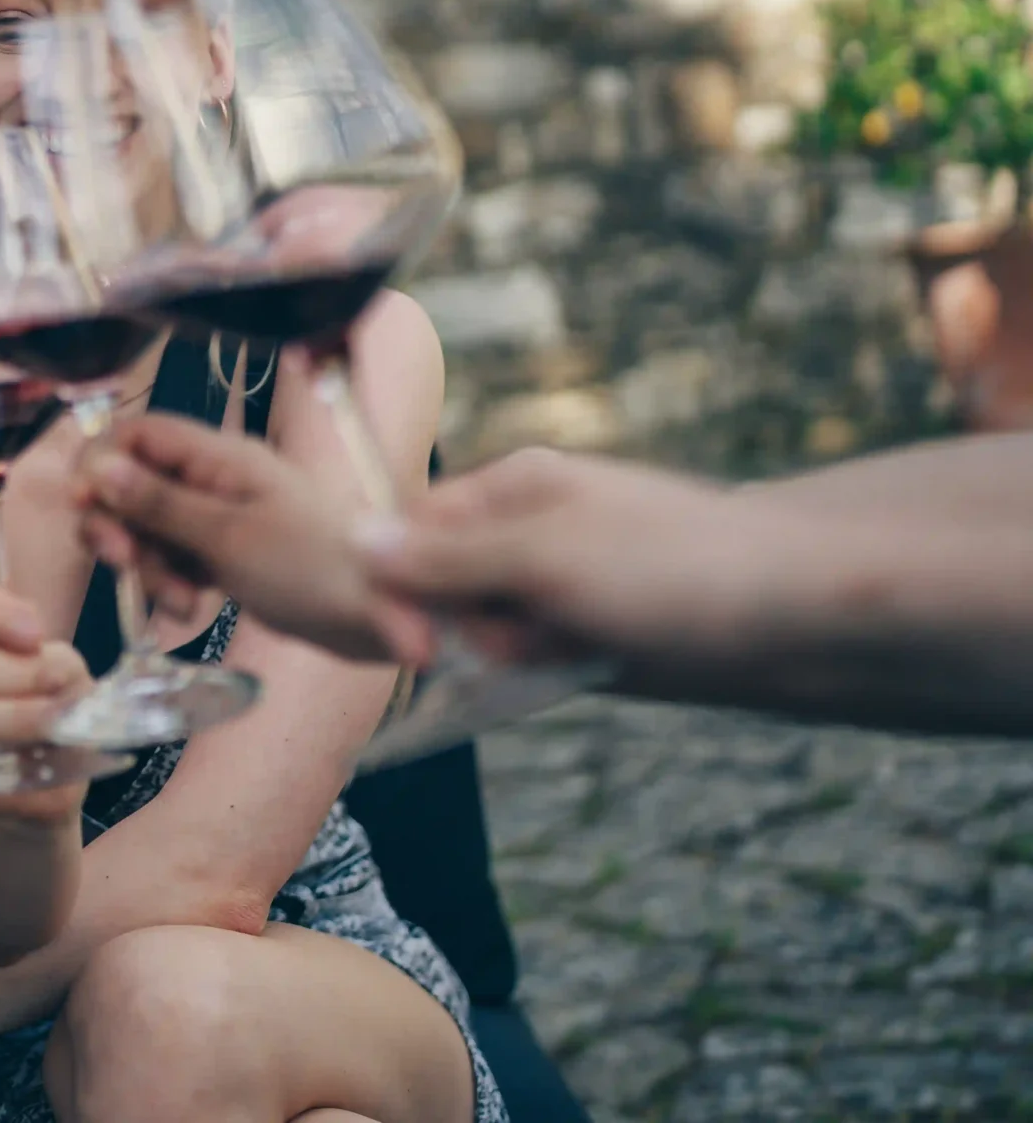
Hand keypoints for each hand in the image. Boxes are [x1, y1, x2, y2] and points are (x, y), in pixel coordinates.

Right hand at [76, 412, 422, 664]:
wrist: (382, 618)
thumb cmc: (315, 570)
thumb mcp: (227, 537)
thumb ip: (159, 502)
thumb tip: (99, 467)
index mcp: (221, 458)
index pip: (138, 433)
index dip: (101, 463)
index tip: (87, 507)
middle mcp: (218, 480)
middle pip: (134, 483)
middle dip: (119, 524)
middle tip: (122, 561)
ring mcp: (224, 519)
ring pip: (151, 528)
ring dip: (147, 565)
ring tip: (178, 602)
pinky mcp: (230, 557)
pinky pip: (177, 560)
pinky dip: (172, 583)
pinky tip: (192, 610)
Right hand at [381, 447, 773, 669]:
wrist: (802, 619)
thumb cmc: (676, 569)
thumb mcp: (546, 558)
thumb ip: (448, 559)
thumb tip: (352, 541)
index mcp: (516, 485)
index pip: (412, 527)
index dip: (400, 582)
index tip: (413, 638)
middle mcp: (534, 528)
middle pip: (445, 581)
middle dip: (460, 623)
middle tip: (516, 639)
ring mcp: (568, 580)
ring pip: (489, 625)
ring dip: (505, 652)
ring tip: (563, 652)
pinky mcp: (598, 629)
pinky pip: (536, 653)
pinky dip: (539, 669)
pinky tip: (570, 671)